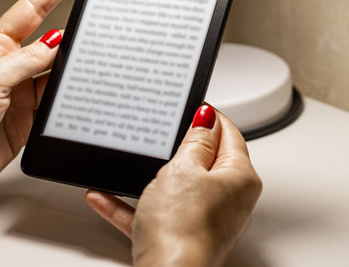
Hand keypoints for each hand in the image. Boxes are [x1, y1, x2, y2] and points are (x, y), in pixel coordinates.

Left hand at [0, 0, 84, 238]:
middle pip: (51, 40)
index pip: (32, 8)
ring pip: (58, 72)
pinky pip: (58, 101)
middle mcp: (9, 68)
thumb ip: (28, 61)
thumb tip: (58, 42)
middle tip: (104, 11)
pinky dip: (72, 97)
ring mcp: (21, 94)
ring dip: (76, 67)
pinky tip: (86, 91)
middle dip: (76, 26)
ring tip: (101, 56)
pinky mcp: (29, 120)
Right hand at [86, 106, 262, 266]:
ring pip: (180, 191)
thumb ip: (195, 141)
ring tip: (133, 164)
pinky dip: (136, 206)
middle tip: (164, 133)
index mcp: (241, 178)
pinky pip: (158, 215)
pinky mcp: (184, 240)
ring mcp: (208, 223)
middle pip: (208, 163)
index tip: (194, 107)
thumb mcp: (184, 168)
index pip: (230, 135)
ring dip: (153, 179)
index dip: (210, 118)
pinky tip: (107, 198)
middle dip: (182, 149)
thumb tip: (207, 120)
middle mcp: (231, 202)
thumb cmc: (182, 229)